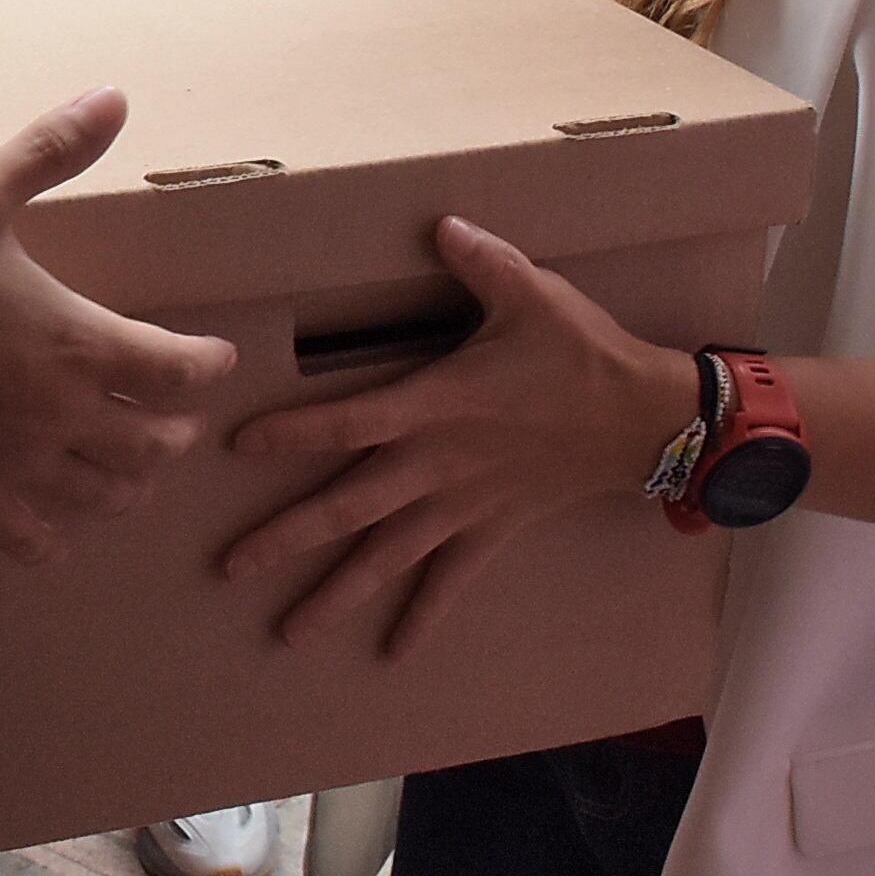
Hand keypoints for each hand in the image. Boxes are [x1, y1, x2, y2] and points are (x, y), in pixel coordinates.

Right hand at [0, 90, 236, 558]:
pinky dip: (63, 532)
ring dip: (134, 480)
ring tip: (135, 466)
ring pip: (110, 496)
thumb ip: (48, 149)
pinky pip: (41, 539)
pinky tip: (61, 523)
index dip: (209, 365)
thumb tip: (114, 96)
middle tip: (175, 412)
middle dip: (176, 428)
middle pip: (157, 444)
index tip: (216, 356)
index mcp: (78, 345)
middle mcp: (66, 419)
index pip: (179, 371)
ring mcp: (22, 471)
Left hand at [226, 217, 696, 653]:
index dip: (296, 432)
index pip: (351, 420)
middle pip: (350, 507)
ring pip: (388, 556)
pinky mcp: (491, 530)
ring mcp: (463, 505)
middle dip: (287, 537)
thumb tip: (442, 222)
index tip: (239, 445)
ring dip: (336, 595)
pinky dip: (421, 617)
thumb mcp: (531, 294)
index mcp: (437, 404)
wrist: (644, 418)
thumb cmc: (580, 352)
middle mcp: (439, 464)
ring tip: (287, 632)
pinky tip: (391, 653)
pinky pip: (450, 582)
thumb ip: (481, 261)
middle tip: (230, 567)